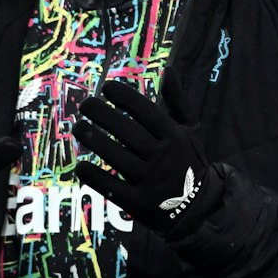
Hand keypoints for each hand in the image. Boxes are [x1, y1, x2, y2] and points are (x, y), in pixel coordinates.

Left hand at [70, 80, 220, 233]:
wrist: (198, 207)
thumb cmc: (189, 160)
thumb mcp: (191, 130)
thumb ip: (179, 101)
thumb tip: (168, 70)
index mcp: (175, 137)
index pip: (147, 112)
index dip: (125, 97)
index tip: (106, 87)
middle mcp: (163, 157)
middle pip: (127, 132)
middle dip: (102, 115)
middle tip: (85, 104)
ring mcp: (151, 181)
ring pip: (116, 156)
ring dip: (93, 140)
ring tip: (79, 127)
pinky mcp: (139, 203)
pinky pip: (112, 187)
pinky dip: (94, 176)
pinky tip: (80, 165)